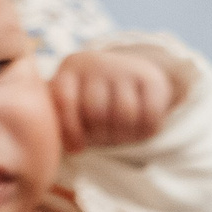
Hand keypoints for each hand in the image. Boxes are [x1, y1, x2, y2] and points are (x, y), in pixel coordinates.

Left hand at [52, 47, 181, 149]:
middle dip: (101, 135)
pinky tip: (140, 128)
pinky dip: (145, 130)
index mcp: (71, 68)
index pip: (65, 101)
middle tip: (105, 137)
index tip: (78, 147)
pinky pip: (149, 115)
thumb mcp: (74, 103)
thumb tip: (65, 146)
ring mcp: (125, 68)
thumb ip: (60, 118)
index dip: (70, 130)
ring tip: (121, 134)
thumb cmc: (96, 99)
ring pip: (125, 114)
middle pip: (96, 113)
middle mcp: (97, 63)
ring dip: (125, 134)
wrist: (136, 73)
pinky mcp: (151, 78)